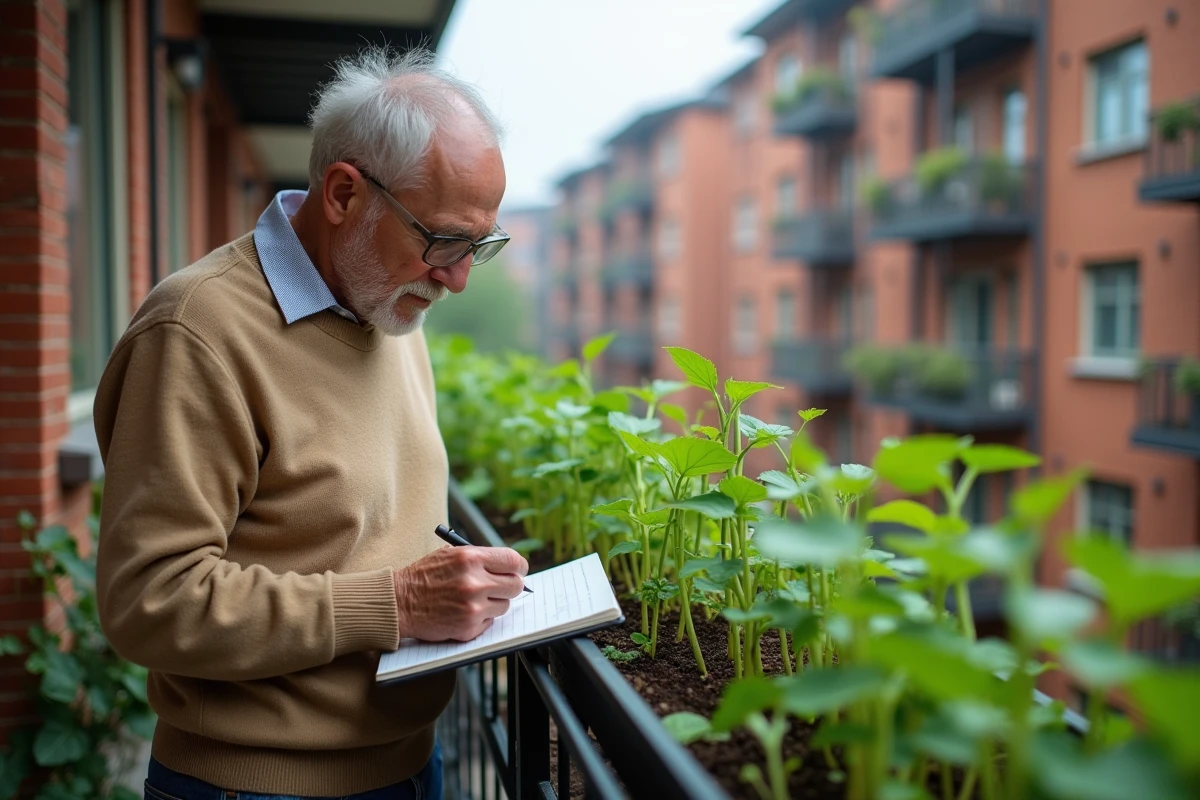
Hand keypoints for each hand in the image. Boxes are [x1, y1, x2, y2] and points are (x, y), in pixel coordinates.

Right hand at [393, 546, 528, 641]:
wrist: (399, 602)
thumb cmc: (424, 577)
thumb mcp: (450, 555)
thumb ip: (480, 559)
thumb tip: (509, 567)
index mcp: (470, 558)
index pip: (513, 561)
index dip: (519, 567)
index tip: (518, 570)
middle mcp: (474, 582)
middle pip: (516, 586)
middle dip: (510, 586)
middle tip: (500, 587)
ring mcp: (472, 607)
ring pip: (504, 606)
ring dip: (494, 603)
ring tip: (472, 600)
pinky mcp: (468, 627)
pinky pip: (490, 622)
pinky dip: (481, 619)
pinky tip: (462, 612)